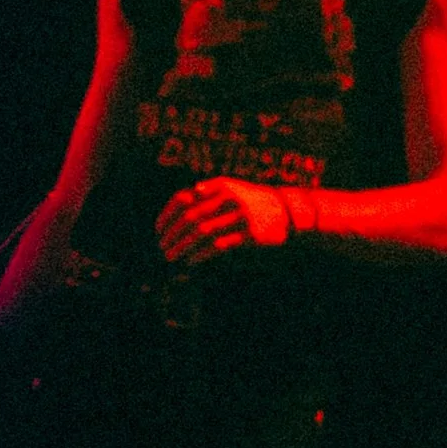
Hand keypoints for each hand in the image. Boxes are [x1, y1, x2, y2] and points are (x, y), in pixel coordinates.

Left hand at [156, 177, 297, 265]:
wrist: (288, 212)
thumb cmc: (255, 201)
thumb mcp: (236, 187)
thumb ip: (213, 187)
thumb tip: (191, 191)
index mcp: (220, 187)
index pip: (184, 199)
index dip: (167, 215)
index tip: (158, 230)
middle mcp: (228, 199)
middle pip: (190, 217)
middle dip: (172, 234)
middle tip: (161, 247)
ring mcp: (239, 216)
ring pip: (202, 232)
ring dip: (183, 246)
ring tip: (172, 256)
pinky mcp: (248, 234)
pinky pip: (219, 245)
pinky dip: (202, 254)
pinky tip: (192, 261)